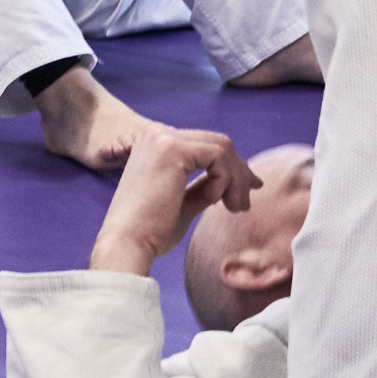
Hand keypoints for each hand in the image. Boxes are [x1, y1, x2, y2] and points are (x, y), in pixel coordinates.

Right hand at [85, 123, 253, 275]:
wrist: (127, 244)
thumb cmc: (151, 231)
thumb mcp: (183, 202)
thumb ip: (203, 186)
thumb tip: (230, 180)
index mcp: (154, 144)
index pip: (205, 146)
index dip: (232, 167)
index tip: (248, 191)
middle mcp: (156, 133)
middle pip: (217, 143)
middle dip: (239, 173)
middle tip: (245, 205)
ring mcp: (162, 138)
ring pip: (221, 148)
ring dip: (236, 180)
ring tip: (236, 209)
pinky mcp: (173, 149)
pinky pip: (218, 157)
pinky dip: (225, 180)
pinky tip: (214, 201)